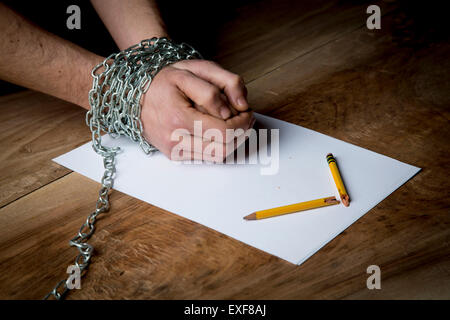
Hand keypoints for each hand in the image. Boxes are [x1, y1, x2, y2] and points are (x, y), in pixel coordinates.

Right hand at [140, 59, 254, 160]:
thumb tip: (239, 107)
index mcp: (179, 117)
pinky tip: (217, 130)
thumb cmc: (165, 81)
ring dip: (232, 140)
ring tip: (232, 122)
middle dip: (241, 132)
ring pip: (218, 156)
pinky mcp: (175, 156)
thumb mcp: (195, 69)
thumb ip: (223, 83)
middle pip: (224, 148)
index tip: (246, 110)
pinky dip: (218, 144)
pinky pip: (207, 157)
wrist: (138, 95)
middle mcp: (175, 139)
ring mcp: (174, 151)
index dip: (242, 121)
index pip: (224, 131)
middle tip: (244, 117)